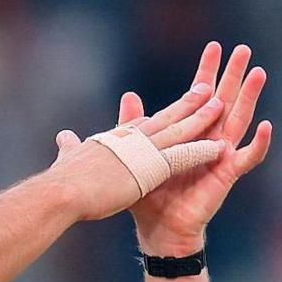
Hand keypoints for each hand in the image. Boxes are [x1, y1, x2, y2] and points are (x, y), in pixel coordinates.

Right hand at [42, 73, 228, 221]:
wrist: (63, 192)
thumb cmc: (62, 181)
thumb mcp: (67, 158)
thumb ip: (69, 147)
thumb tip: (63, 136)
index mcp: (112, 139)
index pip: (138, 124)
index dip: (154, 115)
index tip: (167, 109)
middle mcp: (130, 140)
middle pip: (164, 117)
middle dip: (186, 103)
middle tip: (205, 89)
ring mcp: (143, 152)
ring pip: (178, 130)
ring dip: (200, 117)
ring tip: (219, 106)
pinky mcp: (152, 169)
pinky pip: (184, 156)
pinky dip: (201, 150)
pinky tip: (219, 147)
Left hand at [54, 42, 271, 255]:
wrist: (158, 227)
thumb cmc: (150, 193)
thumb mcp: (140, 154)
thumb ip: (136, 126)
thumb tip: (129, 96)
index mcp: (189, 132)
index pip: (199, 96)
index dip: (206, 72)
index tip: (213, 46)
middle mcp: (209, 139)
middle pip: (224, 100)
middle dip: (232, 75)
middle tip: (242, 49)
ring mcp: (221, 155)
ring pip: (239, 120)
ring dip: (249, 97)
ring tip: (258, 73)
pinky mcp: (227, 174)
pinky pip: (247, 157)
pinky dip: (258, 143)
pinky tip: (266, 126)